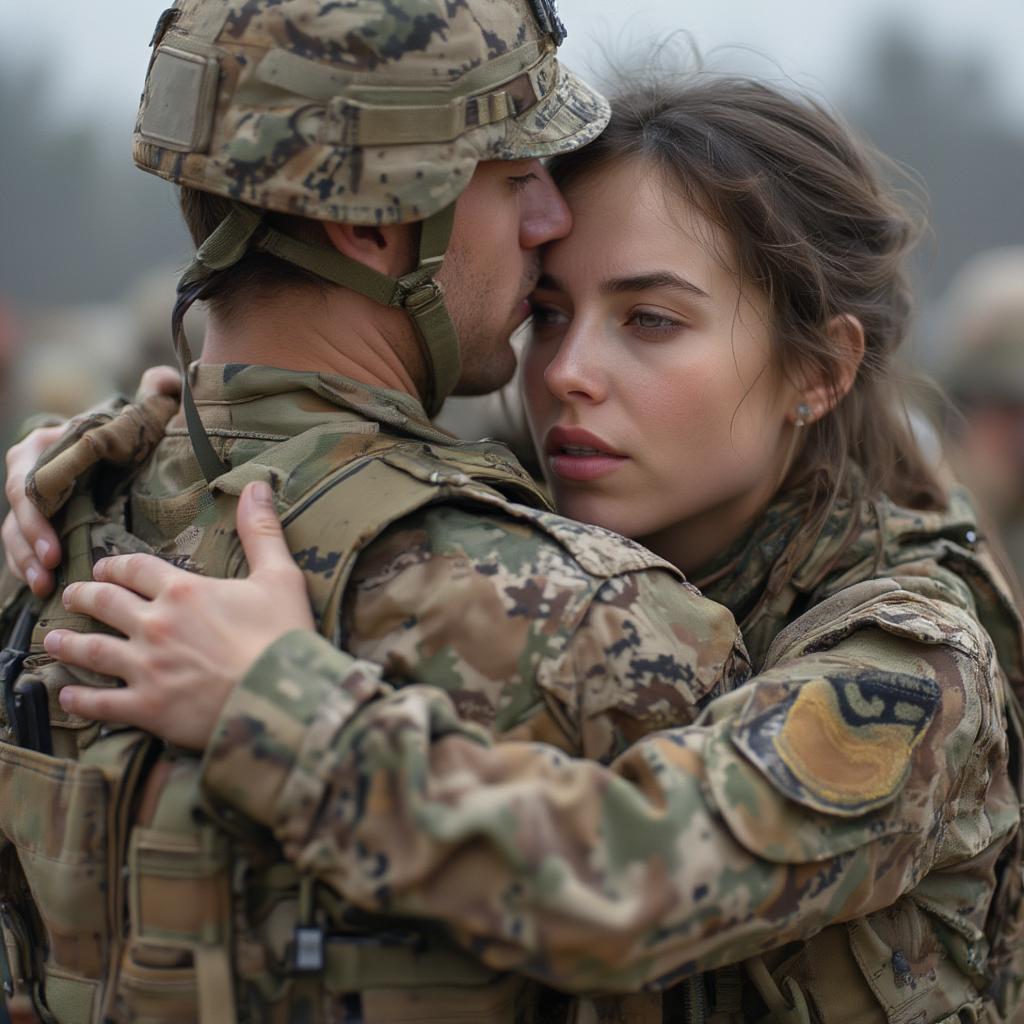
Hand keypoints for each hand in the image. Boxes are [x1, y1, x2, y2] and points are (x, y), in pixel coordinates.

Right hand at [2, 365, 179, 596]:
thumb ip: (156, 394)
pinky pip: (24, 548)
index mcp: (47, 444)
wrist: (126, 450)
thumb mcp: (143, 414)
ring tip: (45, 586)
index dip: (36, 512)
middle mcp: (31, 472)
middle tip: (51, 567)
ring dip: (25, 561)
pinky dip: (30, 568)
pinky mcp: (39, 524)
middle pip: (18, 511)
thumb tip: (171, 379)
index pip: (27, 477)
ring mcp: (33, 502)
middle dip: (28, 542)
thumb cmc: (132, 432)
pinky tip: (44, 589)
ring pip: (14, 533)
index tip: (54, 542)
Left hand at [46, 481, 314, 749]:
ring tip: (53, 638)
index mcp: (184, 591)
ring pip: (93, 650)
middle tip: (71, 595)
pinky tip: (67, 695)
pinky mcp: (148, 706)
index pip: (136, 569)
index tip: (105, 567)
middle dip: (84, 596)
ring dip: (69, 642)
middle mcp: (156, 624)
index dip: (117, 566)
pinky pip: (102, 702)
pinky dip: (80, 699)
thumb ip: (261, 531)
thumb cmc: (284, 637)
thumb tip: (256, 486)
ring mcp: (147, 667)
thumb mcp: (280, 576)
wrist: (282, 698)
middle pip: (105, 603)